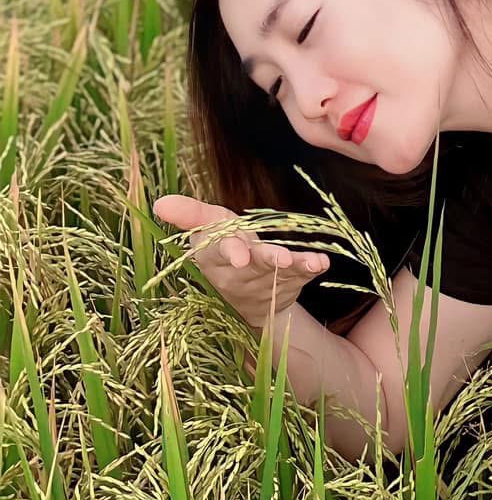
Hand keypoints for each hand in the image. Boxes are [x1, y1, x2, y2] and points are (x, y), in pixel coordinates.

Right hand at [152, 193, 328, 329]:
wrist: (245, 297)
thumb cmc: (222, 246)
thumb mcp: (206, 226)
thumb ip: (189, 213)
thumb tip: (160, 202)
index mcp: (216, 256)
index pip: (220, 253)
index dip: (230, 252)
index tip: (239, 256)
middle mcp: (241, 272)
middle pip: (254, 265)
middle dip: (266, 260)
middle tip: (279, 260)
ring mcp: (267, 278)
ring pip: (281, 272)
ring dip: (296, 265)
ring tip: (311, 261)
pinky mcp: (291, 280)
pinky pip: (302, 274)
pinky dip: (312, 267)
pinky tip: (323, 262)